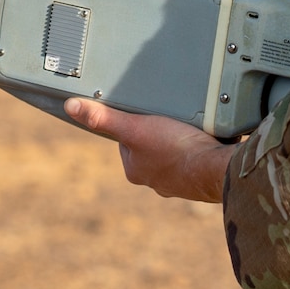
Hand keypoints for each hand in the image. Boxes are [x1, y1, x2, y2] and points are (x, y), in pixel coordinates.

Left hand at [64, 98, 233, 202]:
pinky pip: (196, 158)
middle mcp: (155, 180)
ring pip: (174, 152)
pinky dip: (199, 148)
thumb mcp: (134, 128)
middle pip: (151, 145)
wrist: (217, 169)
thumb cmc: (175, 150)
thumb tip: (71, 107)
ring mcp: (179, 181)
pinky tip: (206, 138)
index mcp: (135, 170)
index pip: (126, 139)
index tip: (145, 110)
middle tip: (171, 115)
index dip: (134, 121)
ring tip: (189, 125)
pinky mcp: (201, 178)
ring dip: (180, 139)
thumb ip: (104, 118)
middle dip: (160, 130)